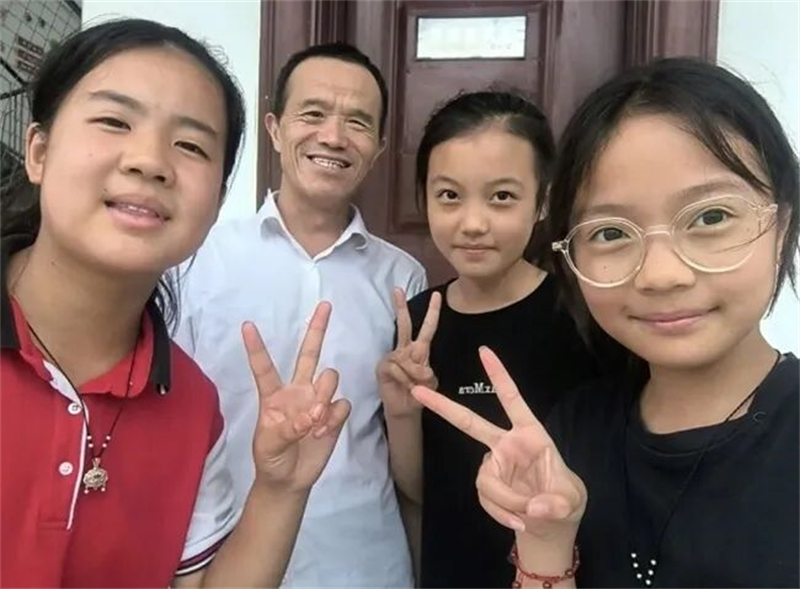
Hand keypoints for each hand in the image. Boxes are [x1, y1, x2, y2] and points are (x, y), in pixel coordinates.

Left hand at [243, 302, 350, 492]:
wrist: (289, 481)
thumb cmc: (271, 458)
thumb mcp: (268, 446)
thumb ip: (288, 428)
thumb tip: (313, 413)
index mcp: (273, 395)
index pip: (264, 367)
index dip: (256, 347)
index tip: (246, 325)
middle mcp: (297, 391)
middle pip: (309, 354)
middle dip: (317, 329)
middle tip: (325, 305)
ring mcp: (317, 401)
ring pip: (329, 377)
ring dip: (325, 394)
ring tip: (315, 421)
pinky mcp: (334, 415)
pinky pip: (342, 404)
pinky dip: (334, 417)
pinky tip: (323, 432)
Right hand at [377, 288, 440, 418]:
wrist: (404, 409)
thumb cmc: (419, 394)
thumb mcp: (431, 383)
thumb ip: (427, 374)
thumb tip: (419, 368)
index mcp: (419, 350)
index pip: (428, 328)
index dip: (432, 312)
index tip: (437, 294)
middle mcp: (405, 349)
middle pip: (404, 325)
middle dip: (401, 307)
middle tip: (397, 289)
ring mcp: (393, 357)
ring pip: (406, 358)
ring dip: (414, 376)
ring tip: (414, 387)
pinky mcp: (383, 366)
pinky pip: (397, 368)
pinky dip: (405, 380)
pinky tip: (405, 387)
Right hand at [411, 346, 585, 541]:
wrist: (551, 526)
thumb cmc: (565, 500)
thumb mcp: (571, 500)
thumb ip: (557, 502)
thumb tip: (534, 507)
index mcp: (531, 434)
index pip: (513, 400)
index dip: (499, 376)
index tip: (484, 351)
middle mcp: (507, 445)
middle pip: (470, 423)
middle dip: (444, 407)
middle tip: (417, 392)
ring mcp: (494, 466)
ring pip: (485, 480)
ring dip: (505, 501)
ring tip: (528, 515)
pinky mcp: (488, 486)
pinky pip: (486, 499)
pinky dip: (501, 513)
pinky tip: (518, 522)